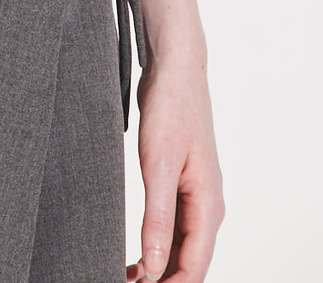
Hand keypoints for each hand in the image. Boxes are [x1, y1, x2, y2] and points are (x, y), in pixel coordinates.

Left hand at [126, 52, 224, 281]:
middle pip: (189, 262)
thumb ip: (157, 217)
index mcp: (208, 205)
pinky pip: (174, 228)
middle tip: (124, 282)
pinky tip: (136, 255)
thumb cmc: (171, 109)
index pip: (193, 268)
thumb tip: (154, 268)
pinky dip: (156, 245)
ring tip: (125, 276)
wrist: (175, 70)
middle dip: (161, 280)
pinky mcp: (181, 185)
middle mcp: (207, 206)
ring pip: (181, 247)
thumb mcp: (157, 164)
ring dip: (158, 267)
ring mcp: (196, 196)